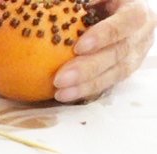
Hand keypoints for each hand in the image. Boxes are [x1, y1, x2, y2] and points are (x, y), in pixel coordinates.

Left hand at [37, 0, 155, 101]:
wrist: (113, 15)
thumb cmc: (98, 4)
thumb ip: (86, 1)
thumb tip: (64, 5)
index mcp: (137, 11)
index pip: (127, 21)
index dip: (105, 34)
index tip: (79, 46)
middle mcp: (141, 34)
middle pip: (119, 53)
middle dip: (89, 68)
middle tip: (59, 79)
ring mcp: (136, 54)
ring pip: (115, 73)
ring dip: (86, 86)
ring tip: (60, 93)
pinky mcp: (125, 70)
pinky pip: (108, 83)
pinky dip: (86, 90)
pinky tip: (64, 96)